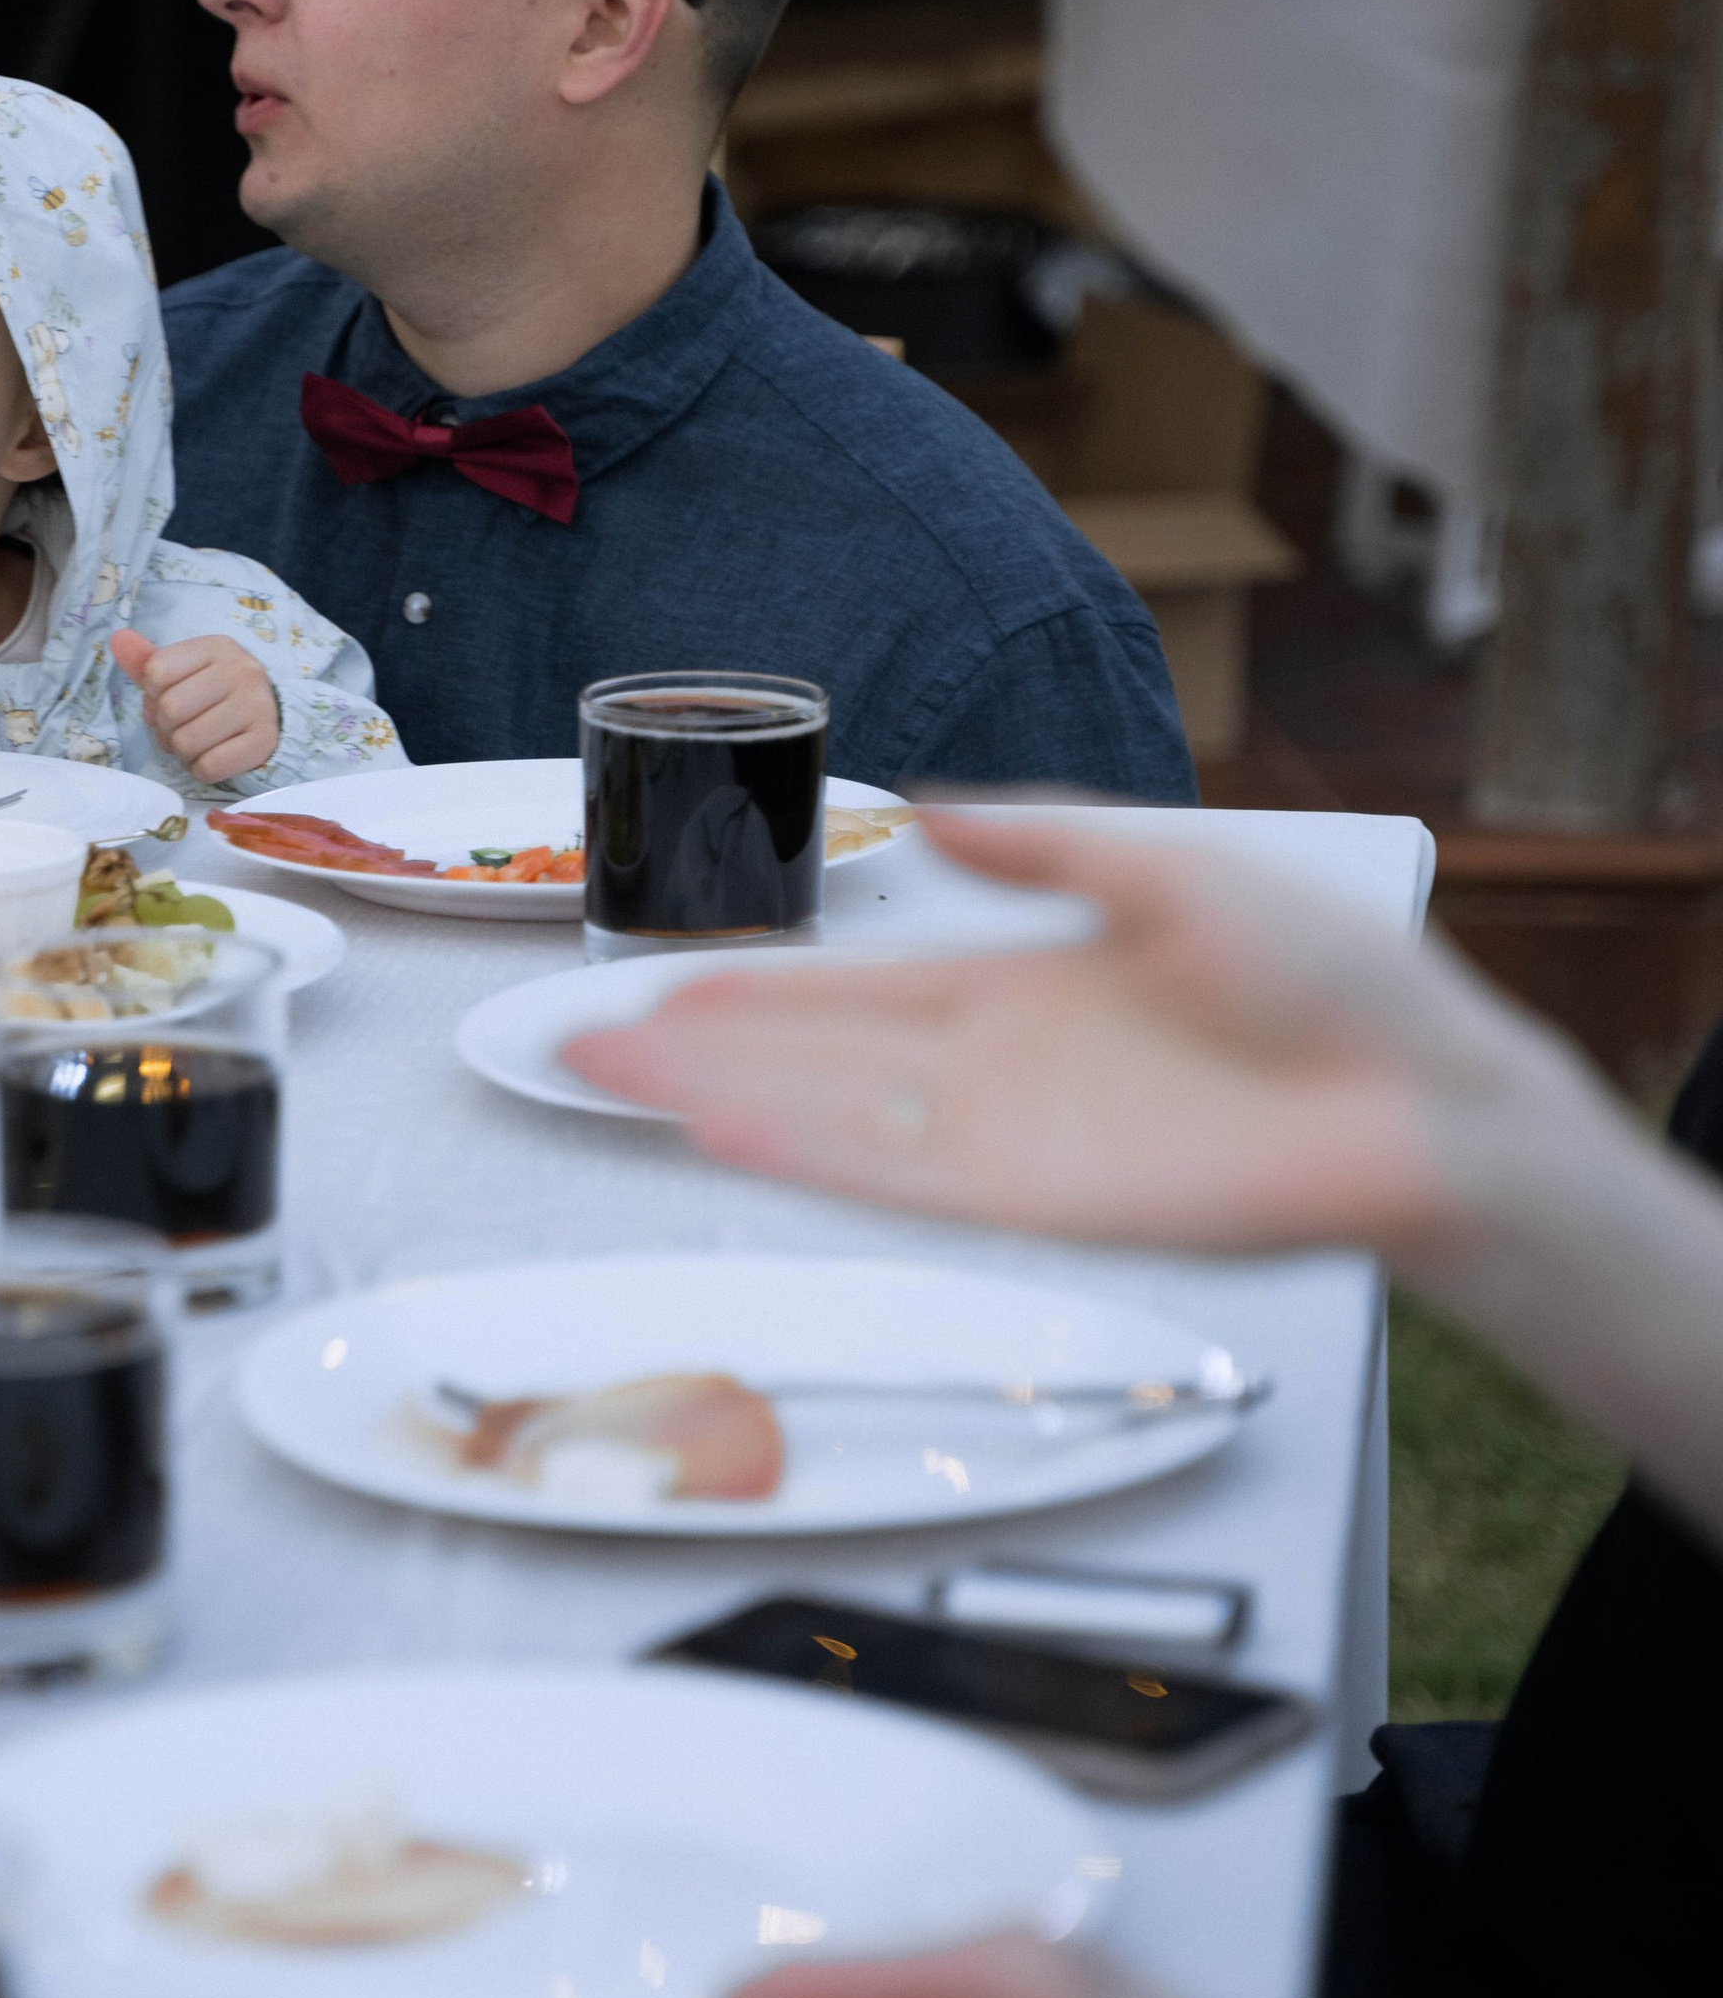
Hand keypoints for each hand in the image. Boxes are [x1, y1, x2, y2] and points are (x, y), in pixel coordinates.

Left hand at [111, 627, 282, 780]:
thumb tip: (117, 640)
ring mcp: (257, 706)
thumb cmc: (215, 693)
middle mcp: (241, 671)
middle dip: (165, 728)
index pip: (156, 671)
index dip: (152, 695)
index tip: (168, 699)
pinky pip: (209, 767)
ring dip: (182, 752)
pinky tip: (210, 757)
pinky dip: (200, 769)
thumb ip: (148, 661)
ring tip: (195, 744)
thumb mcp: (185, 671)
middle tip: (180, 729)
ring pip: (187, 742)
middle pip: (170, 709)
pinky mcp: (264, 741)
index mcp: (216, 647)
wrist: (270, 715)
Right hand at [562, 805, 1571, 1263]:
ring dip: (716, 1095)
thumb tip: (930, 797)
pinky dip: (806, 1151)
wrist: (1425, 1096)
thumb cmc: (1330, 981)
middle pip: (808, 1056)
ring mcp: (1007, 1141)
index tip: (652, 980)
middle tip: (572, 1037)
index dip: (747, 986)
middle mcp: (991, 1072)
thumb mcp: (1171, 871)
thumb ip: (1045, 842)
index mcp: (1018, 992)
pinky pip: (896, 1176)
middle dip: (691, 1043)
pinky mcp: (1039, 1201)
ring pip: (826, 1117)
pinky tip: (721, 1126)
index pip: (849, 990)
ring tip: (606, 1072)